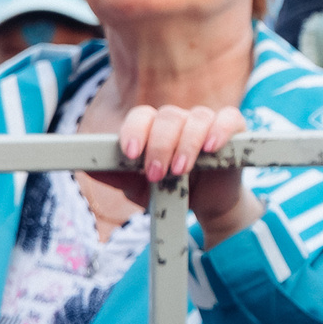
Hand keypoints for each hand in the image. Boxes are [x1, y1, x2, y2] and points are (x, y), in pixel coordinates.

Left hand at [87, 103, 257, 247]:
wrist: (205, 207)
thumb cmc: (170, 193)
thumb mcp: (139, 189)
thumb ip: (117, 176)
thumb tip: (88, 168)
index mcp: (154, 128)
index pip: (142, 116)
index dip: (135, 131)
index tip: (131, 154)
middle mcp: (180, 120)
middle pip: (168, 116)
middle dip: (160, 145)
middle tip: (156, 173)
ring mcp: (207, 122)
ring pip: (197, 117)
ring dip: (186, 143)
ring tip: (180, 170)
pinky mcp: (234, 130)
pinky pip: (230, 118)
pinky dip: (220, 129)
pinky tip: (211, 146)